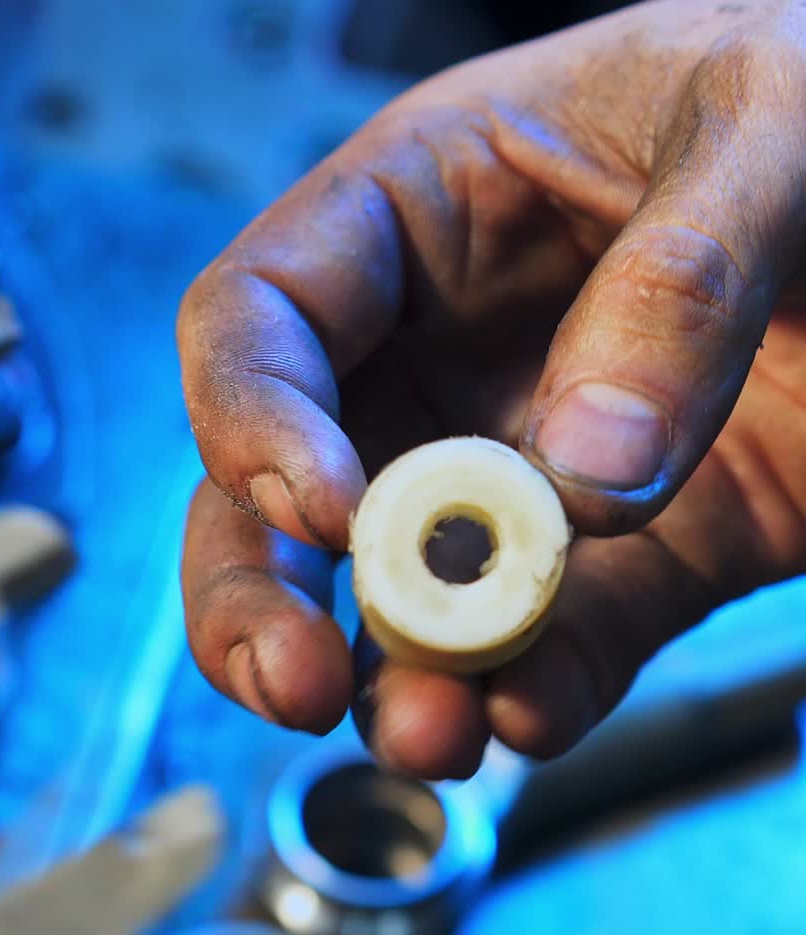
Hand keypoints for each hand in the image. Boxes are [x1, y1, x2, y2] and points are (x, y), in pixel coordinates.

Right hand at [179, 0, 805, 778]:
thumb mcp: (774, 123)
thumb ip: (681, 279)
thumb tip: (586, 477)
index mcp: (413, 216)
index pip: (255, 321)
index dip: (256, 424)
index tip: (333, 513)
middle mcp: (428, 361)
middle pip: (268, 491)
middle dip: (260, 594)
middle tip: (294, 680)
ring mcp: (507, 478)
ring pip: (384, 599)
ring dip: (386, 679)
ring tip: (426, 736)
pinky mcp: (608, 567)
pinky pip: (544, 647)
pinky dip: (530, 695)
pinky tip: (530, 715)